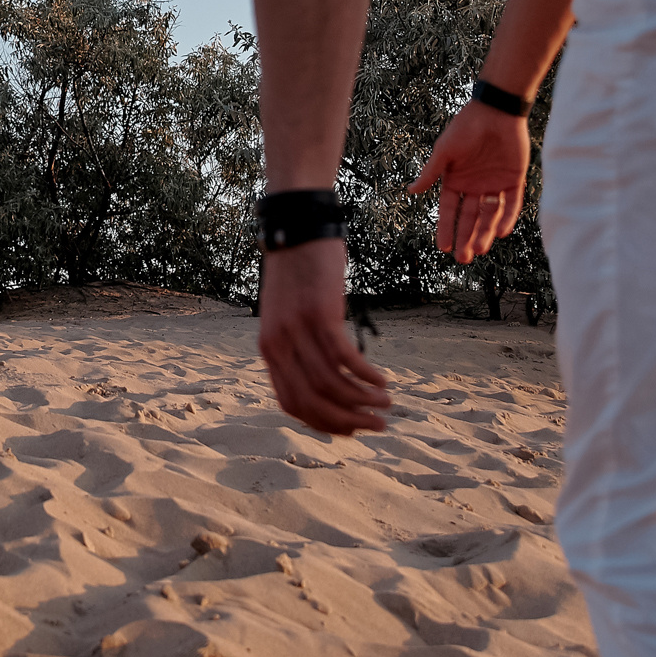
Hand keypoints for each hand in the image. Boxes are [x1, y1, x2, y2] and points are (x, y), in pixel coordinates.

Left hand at [257, 239, 390, 435]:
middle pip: (312, 402)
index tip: (349, 428)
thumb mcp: (287, 313)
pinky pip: (345, 359)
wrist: (296, 227)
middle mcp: (279, 345)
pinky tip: (382, 380)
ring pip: (331, 385)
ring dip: (362, 402)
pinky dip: (366, 376)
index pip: (291, 403)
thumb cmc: (297, 271)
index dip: (322, 422)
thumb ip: (297, 345)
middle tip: (376, 427)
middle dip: (346, 422)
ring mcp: (298, 331)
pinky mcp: (320, 315)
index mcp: (269, 349)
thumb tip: (323, 377)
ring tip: (386, 405)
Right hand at [408, 103, 529, 262]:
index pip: (449, 210)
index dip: (446, 228)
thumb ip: (431, 173)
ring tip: (480, 249)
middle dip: (467, 238)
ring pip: (490, 215)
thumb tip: (411, 192)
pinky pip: (512, 203)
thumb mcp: (444, 152)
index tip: (443, 247)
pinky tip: (502, 231)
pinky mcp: (514, 179)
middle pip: (470, 218)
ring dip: (486, 232)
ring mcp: (495, 184)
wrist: (496, 110)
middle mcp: (474, 186)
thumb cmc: (465, 127)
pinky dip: (508, 217)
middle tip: (464, 259)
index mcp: (455, 180)